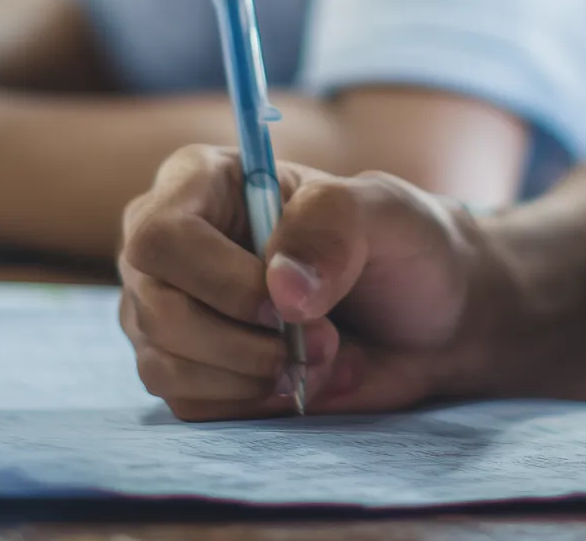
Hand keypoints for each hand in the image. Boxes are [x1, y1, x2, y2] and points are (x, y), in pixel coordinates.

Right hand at [117, 144, 491, 417]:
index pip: (162, 236)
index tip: (288, 306)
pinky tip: (300, 379)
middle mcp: (170, 245)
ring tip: (323, 355)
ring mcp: (170, 309)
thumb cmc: (401, 245)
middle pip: (157, 310)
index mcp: (202, 181)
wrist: (428, 319)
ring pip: (166, 366)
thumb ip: (334, 225)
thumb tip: (280, 290)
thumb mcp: (386, 211)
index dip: (222, 282)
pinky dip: (253, 403)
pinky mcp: (188, 368)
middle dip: (246, 344)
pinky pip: (189, 404)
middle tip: (326, 339)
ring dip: (254, 377)